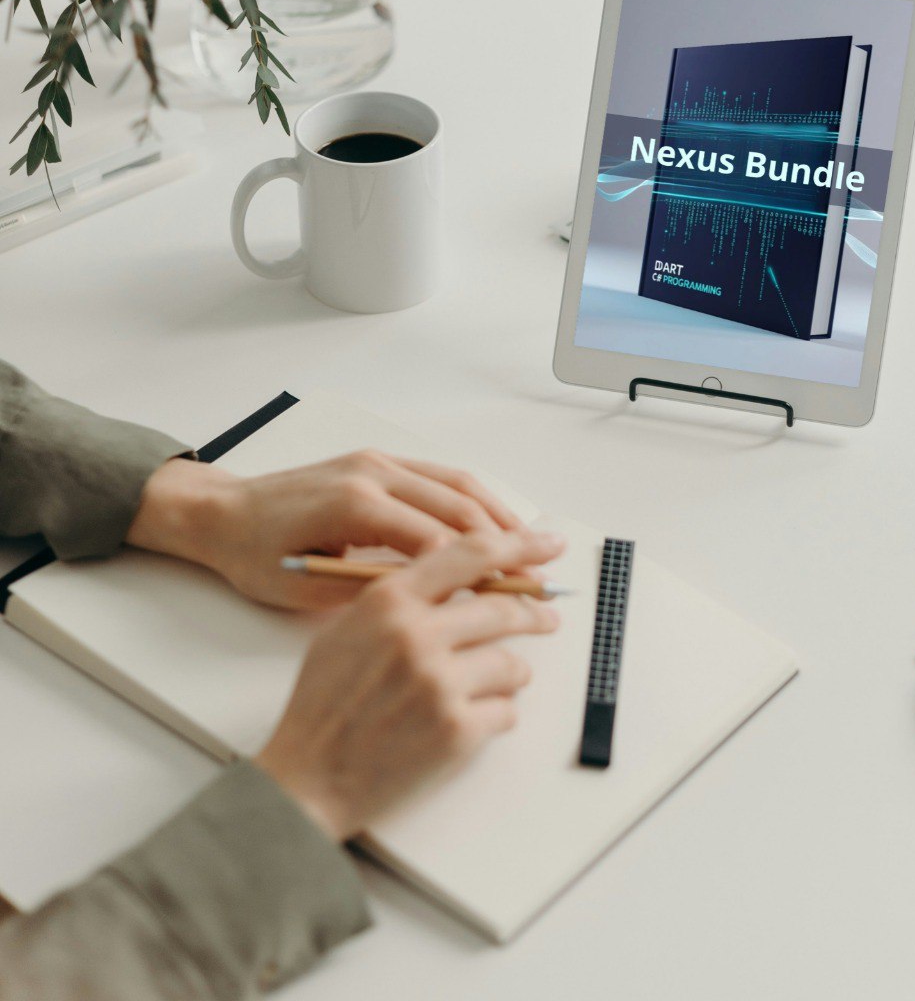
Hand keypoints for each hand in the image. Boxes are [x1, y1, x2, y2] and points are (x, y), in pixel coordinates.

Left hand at [127, 450, 526, 609]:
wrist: (222, 512)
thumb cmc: (256, 556)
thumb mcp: (309, 589)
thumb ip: (372, 592)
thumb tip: (433, 604)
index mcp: (355, 505)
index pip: (438, 541)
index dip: (481, 571)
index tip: (513, 596)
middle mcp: (373, 473)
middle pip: (459, 506)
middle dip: (506, 541)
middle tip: (541, 571)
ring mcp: (377, 461)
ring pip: (457, 484)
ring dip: (499, 514)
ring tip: (533, 545)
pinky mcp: (377, 461)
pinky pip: (439, 475)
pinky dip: (474, 498)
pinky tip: (494, 522)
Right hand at [255, 529, 565, 839]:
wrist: (308, 778)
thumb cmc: (324, 704)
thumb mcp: (348, 627)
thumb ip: (401, 595)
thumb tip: (455, 570)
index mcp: (389, 601)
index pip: (471, 553)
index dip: (519, 546)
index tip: (548, 545)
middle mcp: (417, 636)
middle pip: (504, 608)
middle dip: (535, 614)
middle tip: (547, 617)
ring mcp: (439, 684)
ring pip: (513, 664)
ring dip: (511, 675)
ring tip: (492, 685)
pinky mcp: (456, 731)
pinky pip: (507, 711)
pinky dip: (496, 716)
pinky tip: (469, 722)